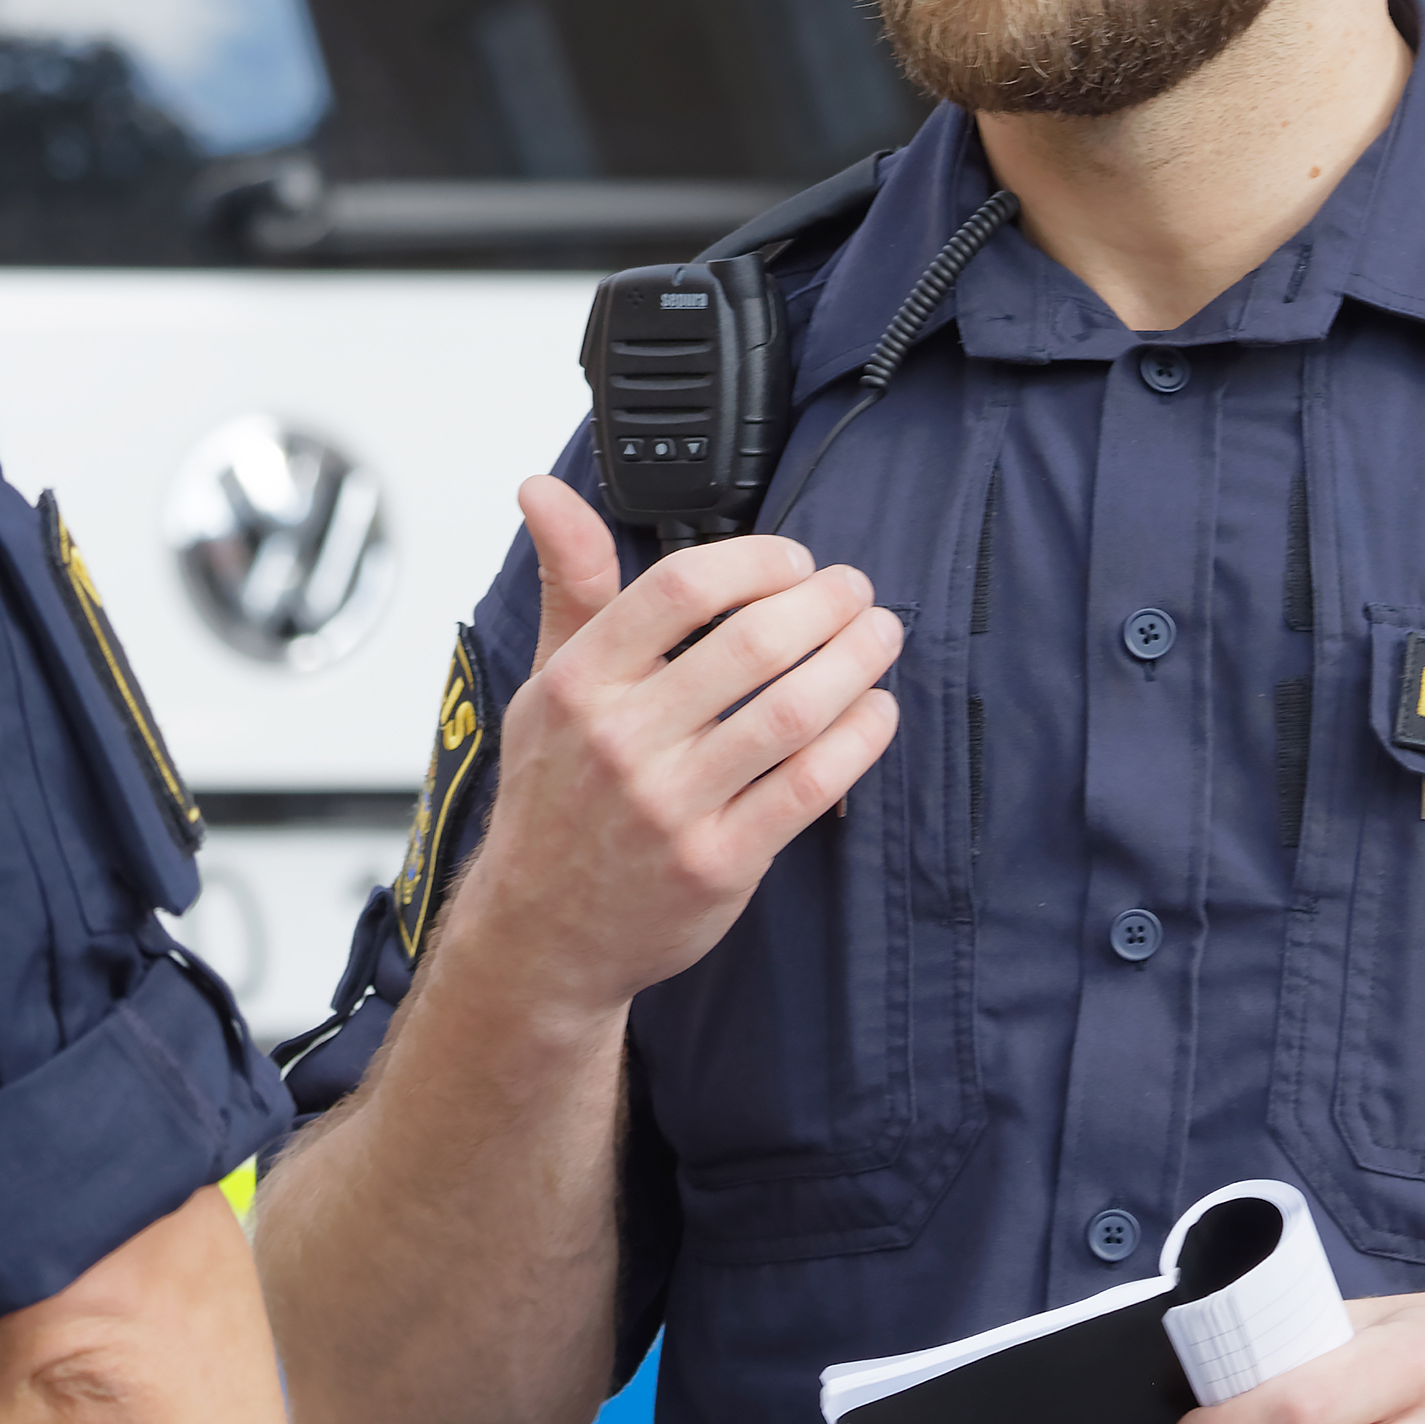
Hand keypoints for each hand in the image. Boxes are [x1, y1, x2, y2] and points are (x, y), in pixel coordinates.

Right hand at [428, 478, 904, 1042]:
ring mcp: (672, 806)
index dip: (757, 560)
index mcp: (581, 683)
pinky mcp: (719, 862)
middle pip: (752, 643)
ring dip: (855, 662)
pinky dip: (858, 739)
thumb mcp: (546, 683)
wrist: (544, 932)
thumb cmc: (554, 798)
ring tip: (881, 636)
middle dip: (826, 604)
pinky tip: (876, 711)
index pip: (681, 587)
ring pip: (790, 712)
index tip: (794, 561)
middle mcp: (622, 741)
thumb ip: (568, 583)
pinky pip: (809, 786)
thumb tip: (543, 491)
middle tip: (857, 591)